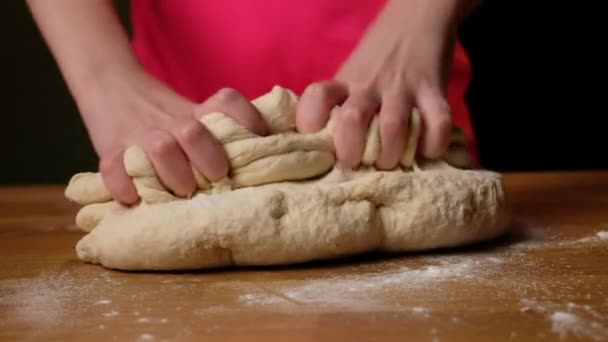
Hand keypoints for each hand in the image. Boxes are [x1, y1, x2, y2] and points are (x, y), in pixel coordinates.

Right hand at [80, 67, 265, 204]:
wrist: (111, 85)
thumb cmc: (163, 114)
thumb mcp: (194, 113)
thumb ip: (222, 132)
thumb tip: (268, 156)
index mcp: (196, 112)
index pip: (227, 102)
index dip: (247, 118)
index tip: (258, 139)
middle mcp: (170, 121)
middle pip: (193, 132)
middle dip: (209, 160)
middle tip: (215, 178)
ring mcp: (138, 134)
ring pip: (161, 149)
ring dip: (175, 175)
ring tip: (180, 191)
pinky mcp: (109, 149)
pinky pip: (114, 168)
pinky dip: (125, 186)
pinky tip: (135, 197)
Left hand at [296, 0, 474, 169]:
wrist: (416, 20)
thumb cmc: (378, 60)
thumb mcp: (351, 76)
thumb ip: (340, 106)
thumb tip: (326, 150)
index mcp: (345, 82)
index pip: (317, 97)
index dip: (310, 122)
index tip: (317, 145)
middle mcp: (369, 85)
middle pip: (352, 120)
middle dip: (353, 151)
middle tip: (358, 164)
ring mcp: (402, 88)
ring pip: (393, 127)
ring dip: (390, 154)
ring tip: (391, 162)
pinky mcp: (434, 91)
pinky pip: (437, 123)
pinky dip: (433, 145)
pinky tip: (427, 150)